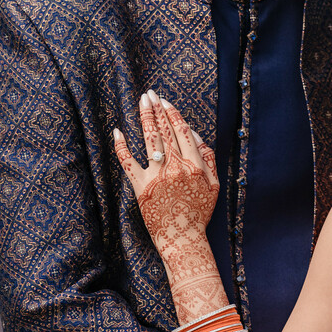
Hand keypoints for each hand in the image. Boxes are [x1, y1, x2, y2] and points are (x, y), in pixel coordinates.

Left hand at [113, 91, 218, 251]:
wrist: (183, 238)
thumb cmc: (199, 212)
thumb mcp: (213, 185)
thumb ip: (208, 158)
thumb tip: (195, 134)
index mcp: (194, 164)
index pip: (182, 131)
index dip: (173, 113)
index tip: (165, 101)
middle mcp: (175, 166)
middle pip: (164, 130)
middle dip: (156, 109)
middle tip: (150, 93)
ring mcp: (156, 175)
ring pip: (149, 139)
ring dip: (144, 117)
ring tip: (141, 101)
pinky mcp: (140, 186)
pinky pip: (128, 162)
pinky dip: (122, 145)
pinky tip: (118, 130)